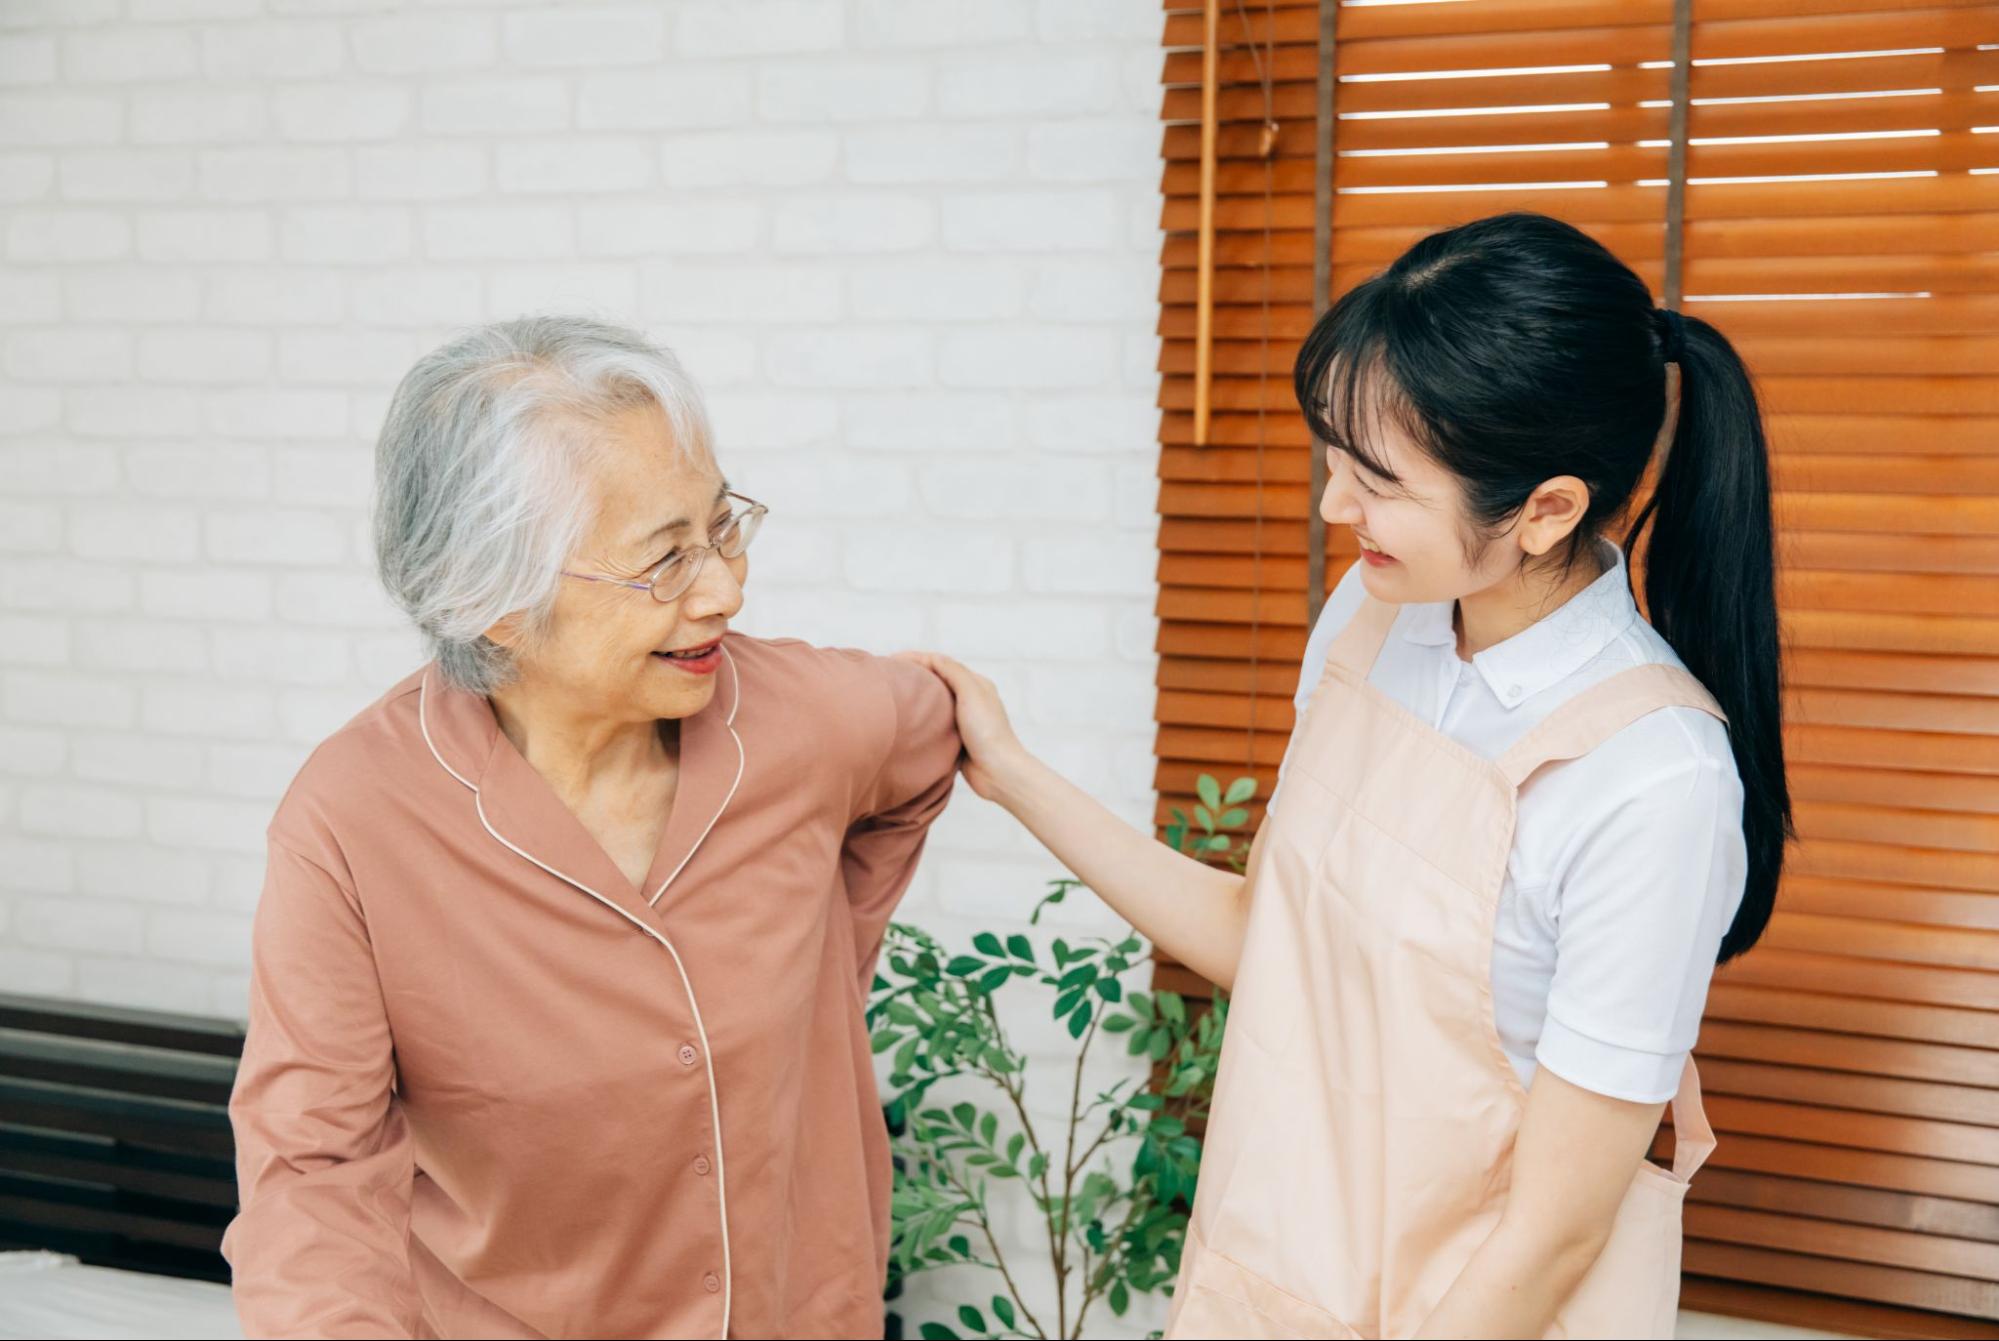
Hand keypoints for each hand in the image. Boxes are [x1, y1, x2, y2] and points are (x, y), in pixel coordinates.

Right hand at [894, 651, 1029, 802]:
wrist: (998, 772)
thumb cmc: (987, 731)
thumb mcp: (971, 693)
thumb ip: (952, 671)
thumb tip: (931, 658)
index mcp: (976, 683)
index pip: (940, 663)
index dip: (915, 658)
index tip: (891, 660)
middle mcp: (970, 698)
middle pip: (936, 679)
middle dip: (913, 674)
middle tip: (888, 675)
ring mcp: (962, 719)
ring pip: (933, 701)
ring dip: (915, 695)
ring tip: (893, 694)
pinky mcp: (955, 737)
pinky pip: (933, 721)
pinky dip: (919, 717)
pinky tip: (906, 720)